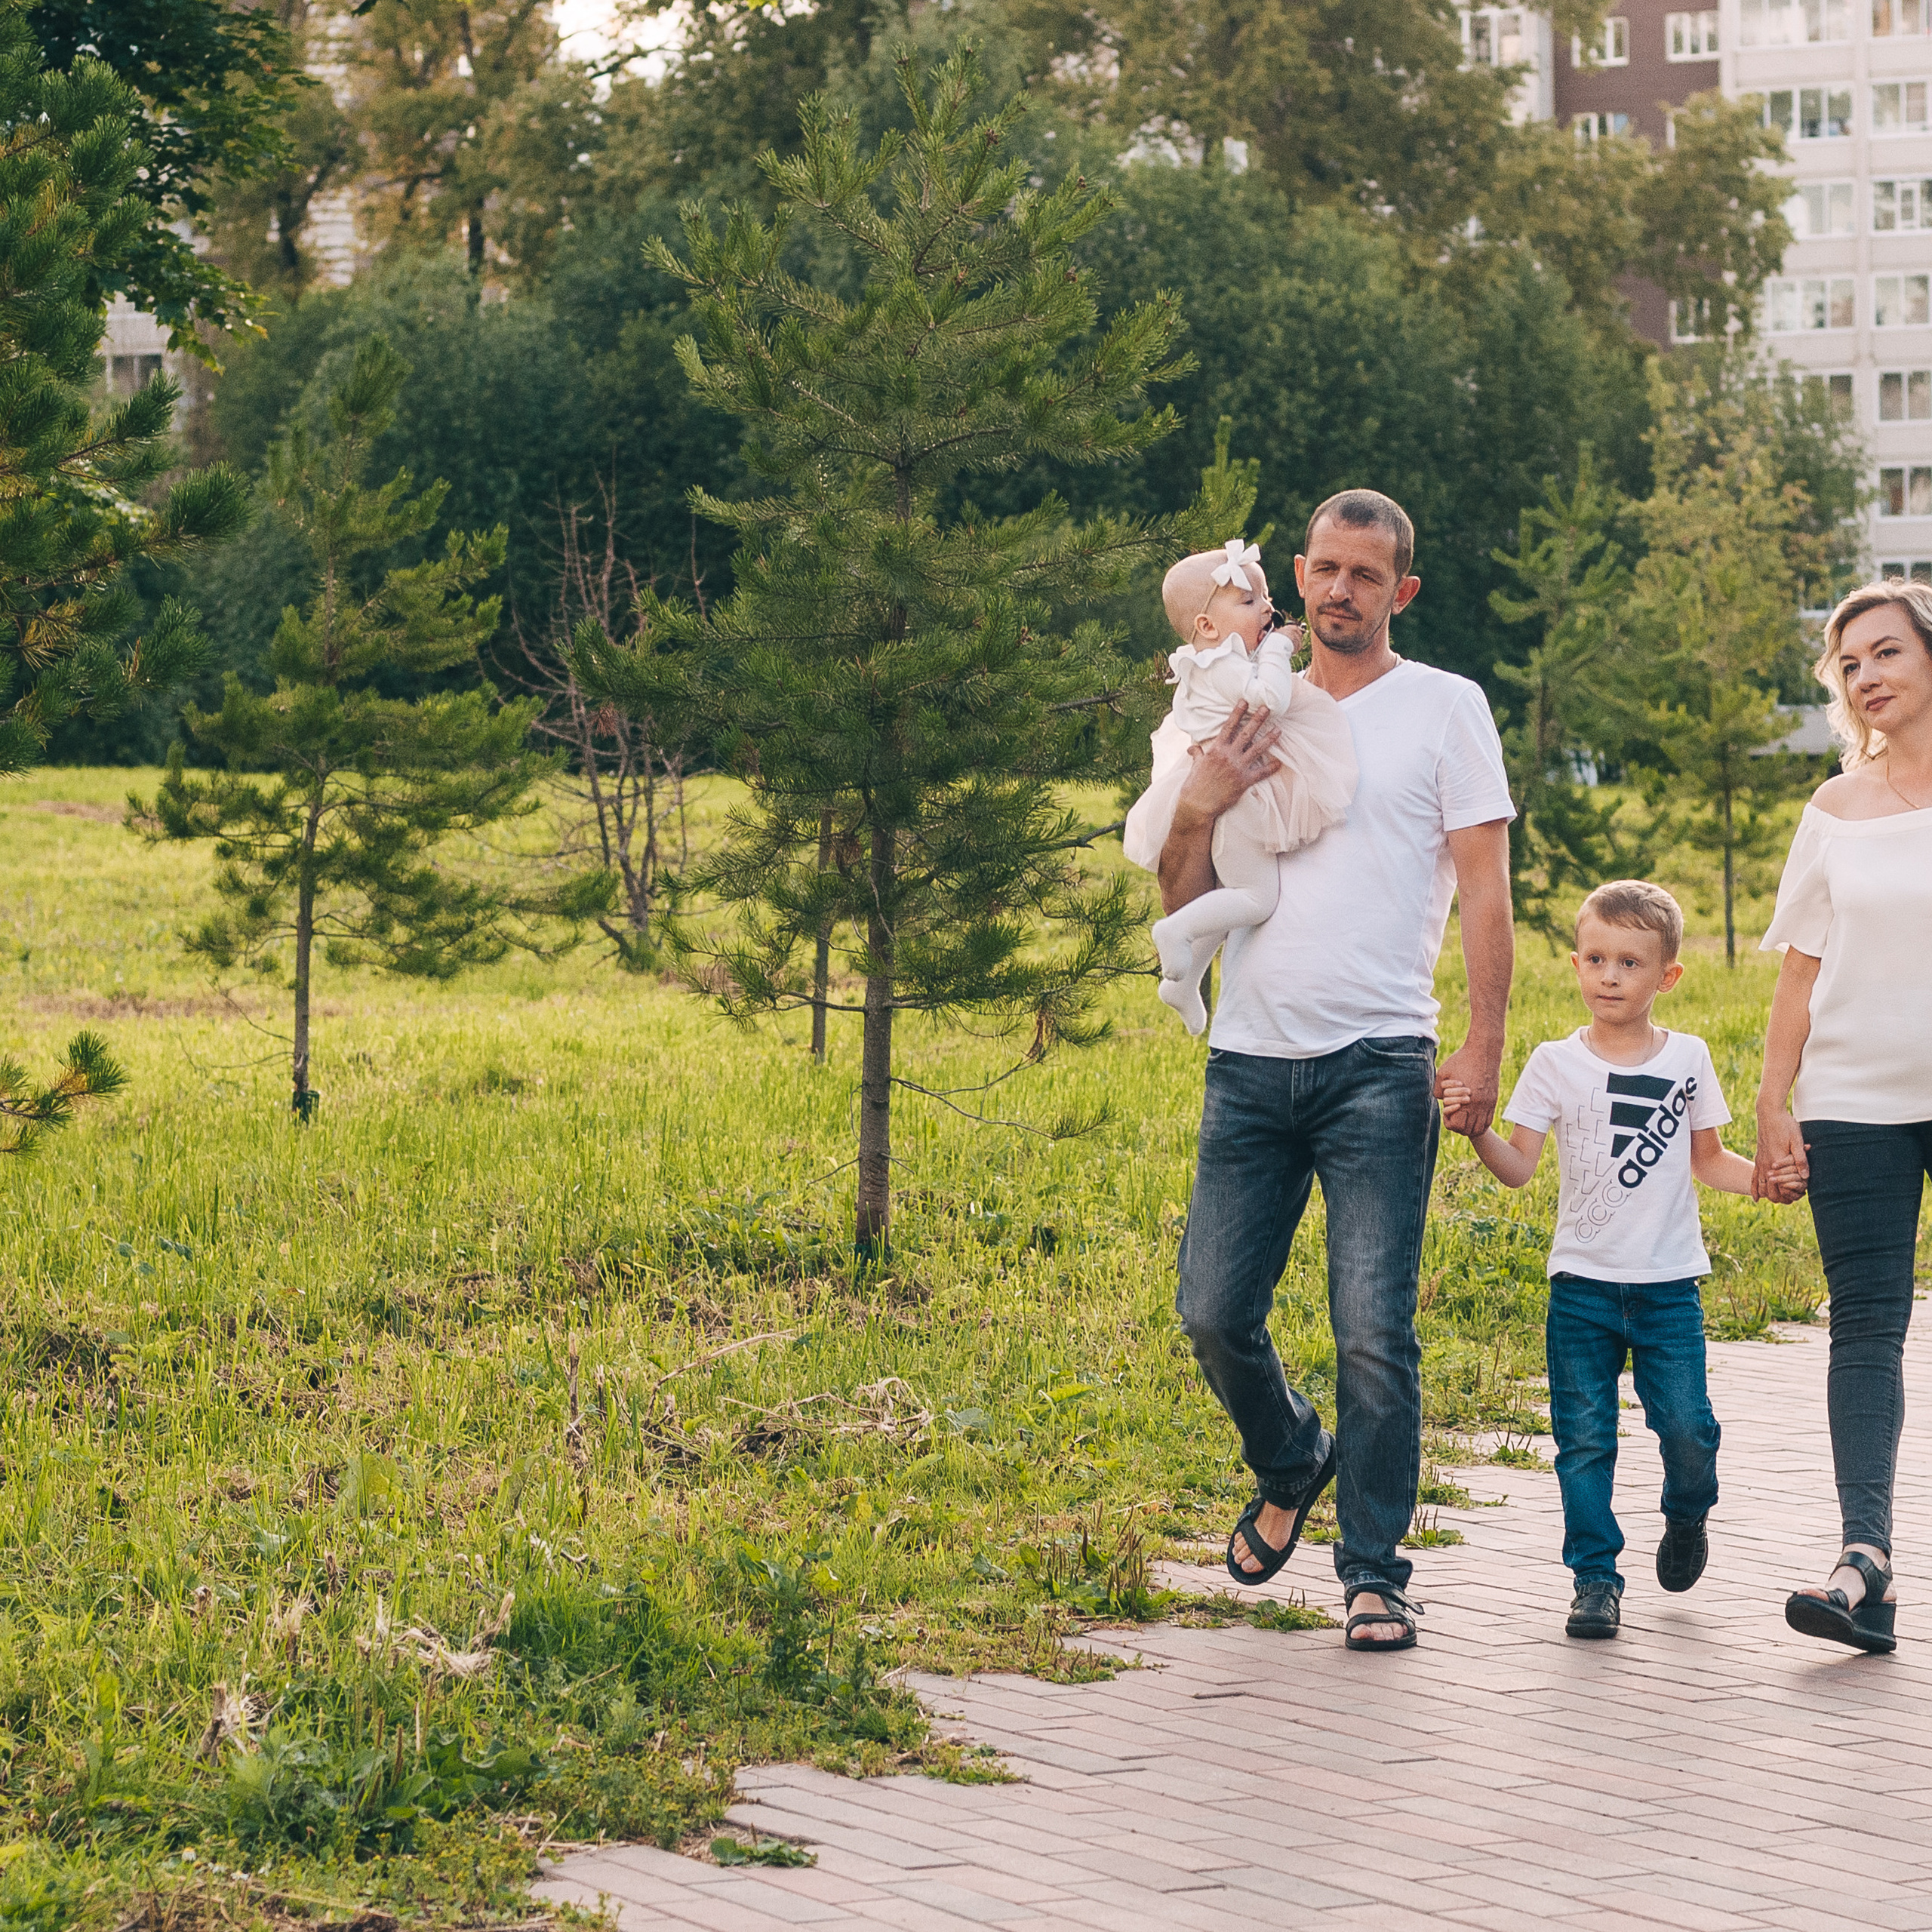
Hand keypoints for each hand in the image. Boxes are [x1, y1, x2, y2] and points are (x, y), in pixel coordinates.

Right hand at [1170, 700, 1283, 833]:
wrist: (1197, 805)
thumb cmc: (1194, 786)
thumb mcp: (1194, 766)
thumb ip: (1197, 754)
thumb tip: (1193, 747)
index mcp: (1216, 749)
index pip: (1228, 727)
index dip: (1237, 713)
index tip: (1245, 701)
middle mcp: (1228, 756)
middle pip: (1246, 734)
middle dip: (1257, 720)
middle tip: (1267, 708)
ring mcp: (1237, 768)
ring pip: (1257, 749)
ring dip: (1269, 738)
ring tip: (1279, 729)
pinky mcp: (1244, 782)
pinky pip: (1261, 773)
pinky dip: (1271, 768)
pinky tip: (1280, 763)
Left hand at [1437, 1040, 1499, 1137]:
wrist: (1483, 1051)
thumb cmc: (1461, 1060)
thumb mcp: (1443, 1073)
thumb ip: (1437, 1090)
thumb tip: (1440, 1101)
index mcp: (1465, 1100)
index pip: (1457, 1126)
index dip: (1449, 1121)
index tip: (1447, 1111)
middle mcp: (1478, 1105)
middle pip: (1469, 1131)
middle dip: (1459, 1127)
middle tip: (1454, 1116)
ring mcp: (1488, 1104)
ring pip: (1480, 1128)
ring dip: (1470, 1127)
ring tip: (1463, 1118)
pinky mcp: (1493, 1100)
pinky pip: (1488, 1121)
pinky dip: (1480, 1123)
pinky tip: (1473, 1116)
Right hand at [1753, 1109, 1809, 1203]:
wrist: (1769, 1113)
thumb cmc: (1785, 1125)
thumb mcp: (1797, 1141)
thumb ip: (1801, 1160)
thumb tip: (1805, 1176)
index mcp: (1775, 1162)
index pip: (1778, 1188)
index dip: (1787, 1196)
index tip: (1797, 1198)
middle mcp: (1765, 1164)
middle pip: (1769, 1191)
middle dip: (1779, 1199)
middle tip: (1790, 1201)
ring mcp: (1760, 1160)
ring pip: (1760, 1185)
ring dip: (1767, 1195)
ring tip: (1777, 1202)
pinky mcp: (1758, 1157)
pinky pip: (1753, 1176)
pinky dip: (1754, 1188)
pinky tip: (1756, 1197)